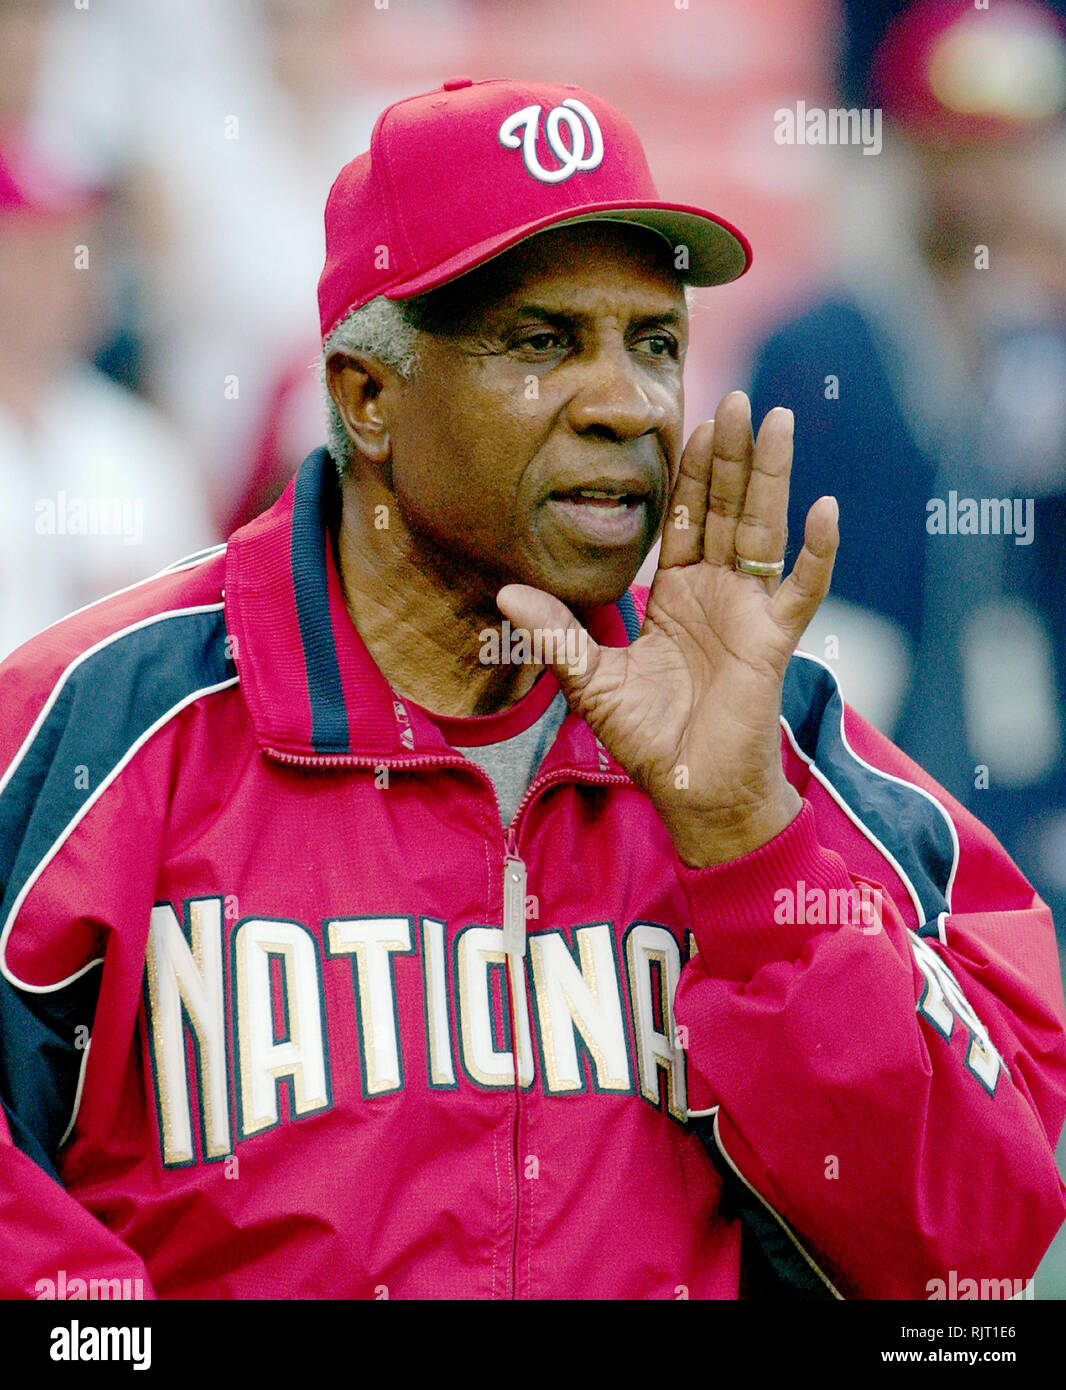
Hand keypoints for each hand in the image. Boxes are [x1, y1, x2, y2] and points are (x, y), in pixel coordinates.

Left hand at [496, 391, 838, 866]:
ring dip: (772, 477)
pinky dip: (816, 551)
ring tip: (780, 421)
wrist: (689, 790)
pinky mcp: (773, 639)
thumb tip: (504, 592)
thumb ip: (555, 634)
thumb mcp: (590, 680)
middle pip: (727, 509)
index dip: (689, 472)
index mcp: (676, 595)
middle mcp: (717, 593)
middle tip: (741, 398)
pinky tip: (824, 507)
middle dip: (733, 455)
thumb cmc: (646, 738)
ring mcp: (749, 612)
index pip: (684, 518)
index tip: (694, 420)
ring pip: (763, 529)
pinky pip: (801, 588)